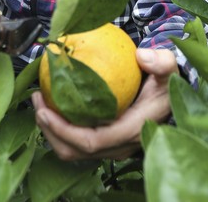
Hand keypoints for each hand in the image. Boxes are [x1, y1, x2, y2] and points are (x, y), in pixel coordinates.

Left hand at [31, 48, 177, 160]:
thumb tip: (143, 56)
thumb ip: (161, 62)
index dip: (63, 131)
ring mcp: (111, 148)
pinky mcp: (105, 144)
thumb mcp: (169, 71)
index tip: (44, 111)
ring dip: (51, 131)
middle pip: (74, 151)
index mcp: (131, 132)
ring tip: (40, 103)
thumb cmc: (165, 86)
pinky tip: (53, 104)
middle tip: (37, 103)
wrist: (170, 101)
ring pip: (72, 150)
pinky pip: (76, 142)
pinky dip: (60, 128)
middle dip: (49, 131)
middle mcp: (119, 146)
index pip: (91, 141)